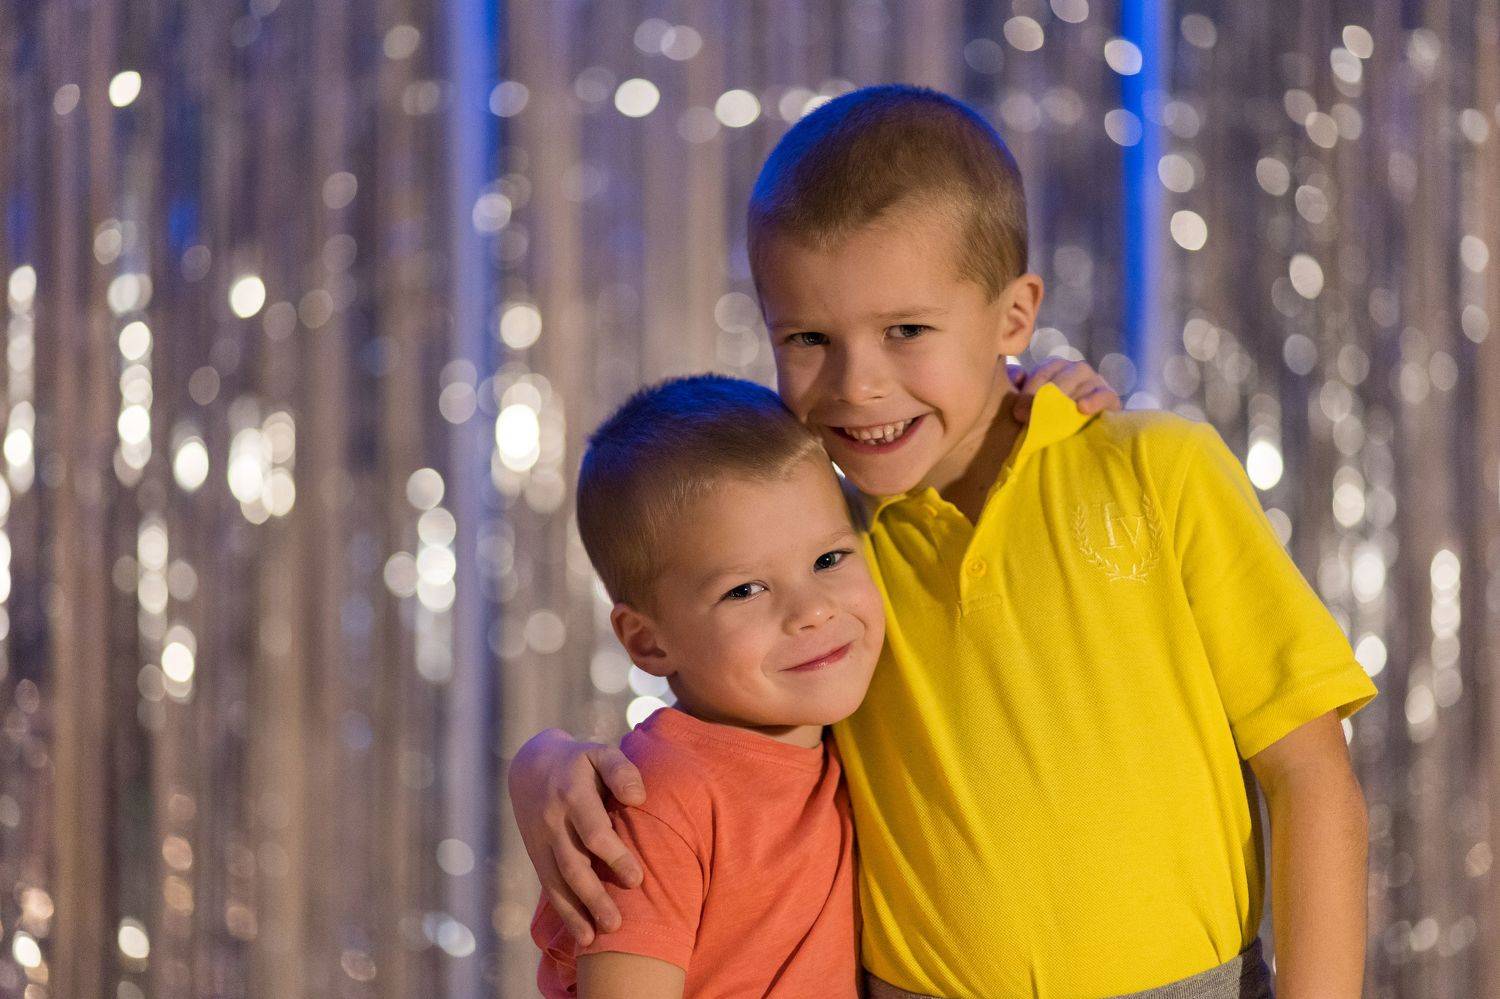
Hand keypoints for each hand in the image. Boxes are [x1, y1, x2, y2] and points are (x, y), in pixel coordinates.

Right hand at [507, 728, 646, 944]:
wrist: (530, 766)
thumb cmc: (579, 763)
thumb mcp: (599, 752)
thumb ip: (621, 770)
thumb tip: (638, 798)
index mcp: (572, 794)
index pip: (593, 832)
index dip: (614, 856)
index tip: (636, 879)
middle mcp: (553, 822)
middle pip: (573, 865)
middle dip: (594, 896)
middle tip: (617, 923)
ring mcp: (540, 842)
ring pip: (557, 882)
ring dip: (577, 912)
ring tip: (599, 938)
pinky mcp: (537, 856)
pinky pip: (550, 888)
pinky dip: (566, 914)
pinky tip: (584, 937)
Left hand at [1008, 358, 1122, 421]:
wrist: (1082, 436)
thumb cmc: (1052, 418)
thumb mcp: (1032, 404)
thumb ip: (1020, 388)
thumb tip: (1017, 375)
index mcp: (1057, 368)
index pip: (1043, 372)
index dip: (1029, 391)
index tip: (1017, 413)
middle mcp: (1076, 370)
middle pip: (1063, 375)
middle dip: (1045, 397)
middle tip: (1030, 418)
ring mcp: (1096, 382)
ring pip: (1084, 382)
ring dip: (1067, 399)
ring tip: (1053, 416)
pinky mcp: (1111, 397)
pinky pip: (1104, 394)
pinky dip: (1094, 400)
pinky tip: (1082, 409)